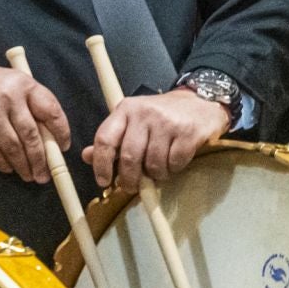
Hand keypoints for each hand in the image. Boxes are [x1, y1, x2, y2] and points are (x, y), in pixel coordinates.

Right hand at [0, 60, 69, 183]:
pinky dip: (3, 163)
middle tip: (45, 175)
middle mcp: (9, 98)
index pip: (51, 111)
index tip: (63, 147)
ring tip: (30, 176)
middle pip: (31, 136)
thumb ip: (32, 104)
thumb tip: (50, 137)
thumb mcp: (15, 82)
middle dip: (41, 160)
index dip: (61, 132)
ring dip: (24, 166)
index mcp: (24, 84)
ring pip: (13, 147)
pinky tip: (9, 168)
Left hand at [85, 89, 229, 192]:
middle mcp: (144, 113)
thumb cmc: (162, 115)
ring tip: (159, 170)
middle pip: (129, 157)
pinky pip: (174, 163)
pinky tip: (174, 162)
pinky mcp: (188, 132)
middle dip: (129, 179)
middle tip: (132, 187)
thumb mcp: (133, 121)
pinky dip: (173, 169)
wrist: (202, 101)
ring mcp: (167, 122)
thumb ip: (112, 139)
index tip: (103, 181)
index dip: (101, 164)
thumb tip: (86, 156)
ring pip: (153, 163)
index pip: (105, 138)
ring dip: (156, 175)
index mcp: (126, 109)